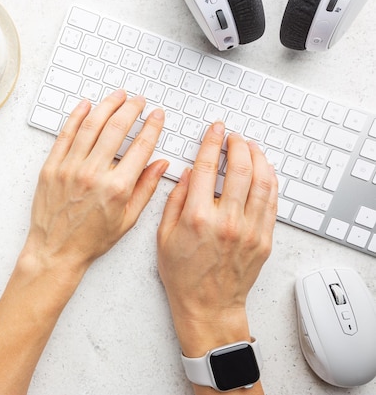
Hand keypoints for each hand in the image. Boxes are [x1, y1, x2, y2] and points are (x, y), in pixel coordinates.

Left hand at [23, 89, 167, 281]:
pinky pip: (65, 134)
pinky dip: (76, 116)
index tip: (157, 116)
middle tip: (139, 101)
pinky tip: (87, 105)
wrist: (56, 251)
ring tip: (118, 96)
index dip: (152, 127)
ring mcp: (70, 168)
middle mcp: (93, 174)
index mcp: (117, 188)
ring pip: (91, 125)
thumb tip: (161, 164)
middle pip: (117, 128)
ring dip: (107, 106)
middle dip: (131, 109)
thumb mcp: (127, 220)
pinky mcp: (51, 167)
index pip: (141, 147)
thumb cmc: (91, 240)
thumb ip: (146, 189)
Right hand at [156, 122, 277, 357]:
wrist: (207, 306)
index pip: (207, 166)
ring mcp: (248, 230)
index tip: (215, 130)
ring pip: (263, 182)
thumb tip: (190, 173)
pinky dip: (270, 181)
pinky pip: (272, 202)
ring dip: (258, 158)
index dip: (211, 142)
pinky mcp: (263, 240)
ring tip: (251, 148)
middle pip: (240, 168)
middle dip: (238, 144)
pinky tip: (263, 172)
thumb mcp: (164, 235)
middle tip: (234, 136)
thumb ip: (176, 200)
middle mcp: (226, 221)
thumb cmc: (183, 275)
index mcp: (197, 217)